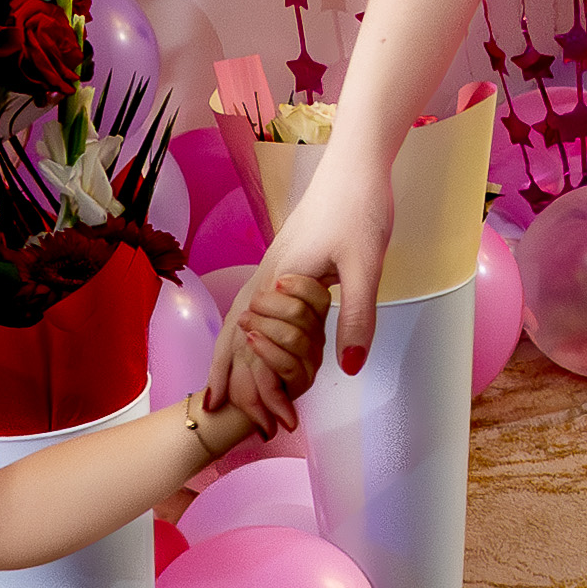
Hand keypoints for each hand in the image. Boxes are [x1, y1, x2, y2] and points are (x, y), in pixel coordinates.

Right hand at [205, 146, 394, 419]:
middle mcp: (265, 277)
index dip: (257, 388)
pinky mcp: (281, 262)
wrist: (354, 164)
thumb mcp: (366, 266)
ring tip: (220, 392)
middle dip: (230, 380)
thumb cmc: (360, 209)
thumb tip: (348, 368)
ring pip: (236, 322)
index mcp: (279, 282)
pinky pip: (248, 307)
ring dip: (228, 359)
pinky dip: (240, 333)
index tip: (262, 423)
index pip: (255, 348)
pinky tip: (246, 341)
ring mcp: (269, 268)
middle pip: (235, 338)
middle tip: (225, 418)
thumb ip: (357, 316)